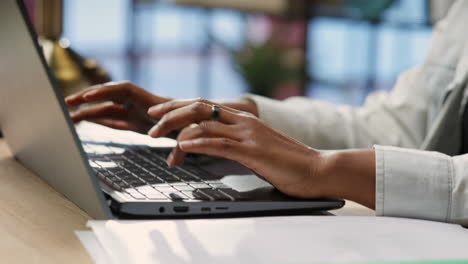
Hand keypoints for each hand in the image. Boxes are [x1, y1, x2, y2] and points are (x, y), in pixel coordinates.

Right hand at [65, 81, 258, 133]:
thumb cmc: (200, 124)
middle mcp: (141, 106)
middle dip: (88, 99)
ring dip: (89, 110)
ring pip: (109, 109)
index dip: (105, 92)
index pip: (124, 91)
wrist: (206, 121)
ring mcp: (138, 113)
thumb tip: (172, 163)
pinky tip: (86, 121)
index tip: (88, 97)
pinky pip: (115, 119)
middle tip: (65, 104)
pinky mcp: (138, 122)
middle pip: (109, 98)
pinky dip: (100, 119)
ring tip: (68, 116)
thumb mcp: (192, 134)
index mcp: (152, 103)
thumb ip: (182, 148)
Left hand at [146, 98, 328, 197]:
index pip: (204, 105)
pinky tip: (183, 146)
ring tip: (160, 140)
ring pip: (205, 124)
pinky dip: (198, 143)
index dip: (178, 106)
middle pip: (199, 108)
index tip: (159, 114)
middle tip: (151, 124)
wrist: (316, 169)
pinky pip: (220, 144)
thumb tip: (212, 144)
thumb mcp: (256, 146)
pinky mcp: (253, 151)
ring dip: (178, 132)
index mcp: (243, 119)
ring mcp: (248, 135)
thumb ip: (236, 141)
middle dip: (171, 114)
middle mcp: (244, 121)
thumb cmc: (287, 162)